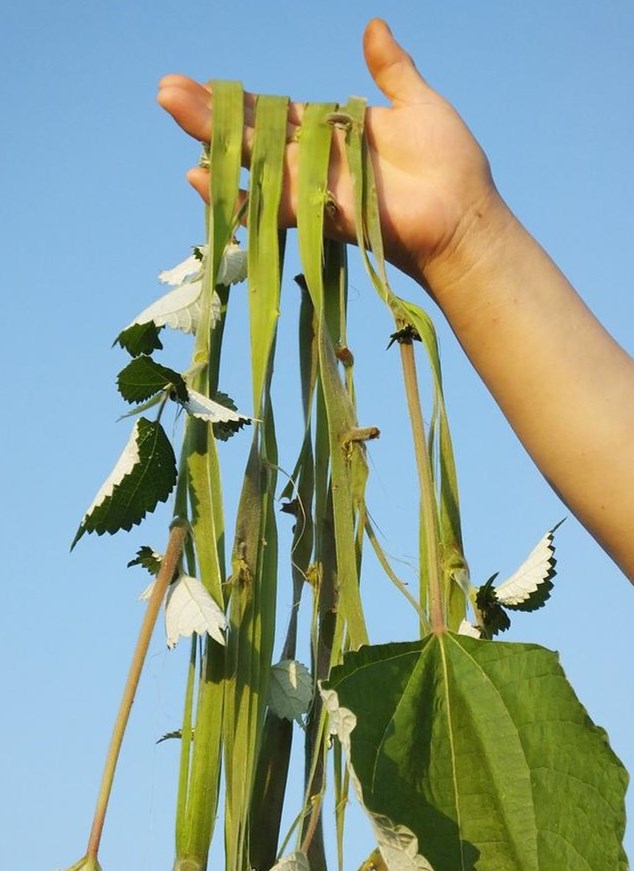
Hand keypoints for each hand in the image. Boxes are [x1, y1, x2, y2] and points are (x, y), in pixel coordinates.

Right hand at [157, 19, 500, 286]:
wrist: (463, 213)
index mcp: (333, 132)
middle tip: (165, 88)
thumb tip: (373, 28)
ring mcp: (313, 187)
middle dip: (209, 112)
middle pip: (253, 132)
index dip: (239, 100)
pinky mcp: (319, 213)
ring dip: (209, 135)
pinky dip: (234, 193)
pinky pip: (269, 204)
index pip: (275, 113)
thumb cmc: (449, 164)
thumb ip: (391, 70)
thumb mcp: (417, 103)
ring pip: (252, 158)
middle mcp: (315, 161)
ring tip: (169, 103)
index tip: (198, 83)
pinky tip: (197, 175)